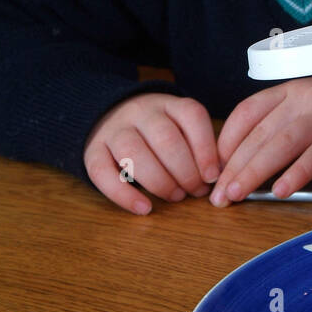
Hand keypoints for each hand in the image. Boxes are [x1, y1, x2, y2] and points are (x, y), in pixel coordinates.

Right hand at [83, 93, 219, 213]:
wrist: (108, 114)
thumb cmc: (157, 131)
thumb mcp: (180, 127)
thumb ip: (198, 145)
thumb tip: (219, 176)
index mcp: (168, 103)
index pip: (191, 116)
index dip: (206, 148)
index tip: (213, 176)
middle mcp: (140, 111)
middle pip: (165, 138)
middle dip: (185, 171)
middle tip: (196, 191)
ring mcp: (114, 129)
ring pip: (134, 153)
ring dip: (160, 182)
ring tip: (176, 197)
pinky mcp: (92, 150)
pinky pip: (102, 173)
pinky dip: (124, 195)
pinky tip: (144, 208)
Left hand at [210, 74, 311, 204]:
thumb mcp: (301, 105)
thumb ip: (274, 125)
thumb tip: (236, 163)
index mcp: (286, 91)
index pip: (247, 113)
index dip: (226, 141)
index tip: (214, 167)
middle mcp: (302, 100)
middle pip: (260, 133)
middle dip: (235, 165)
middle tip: (219, 194)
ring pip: (282, 144)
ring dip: (255, 171)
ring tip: (237, 194)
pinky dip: (298, 173)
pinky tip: (281, 190)